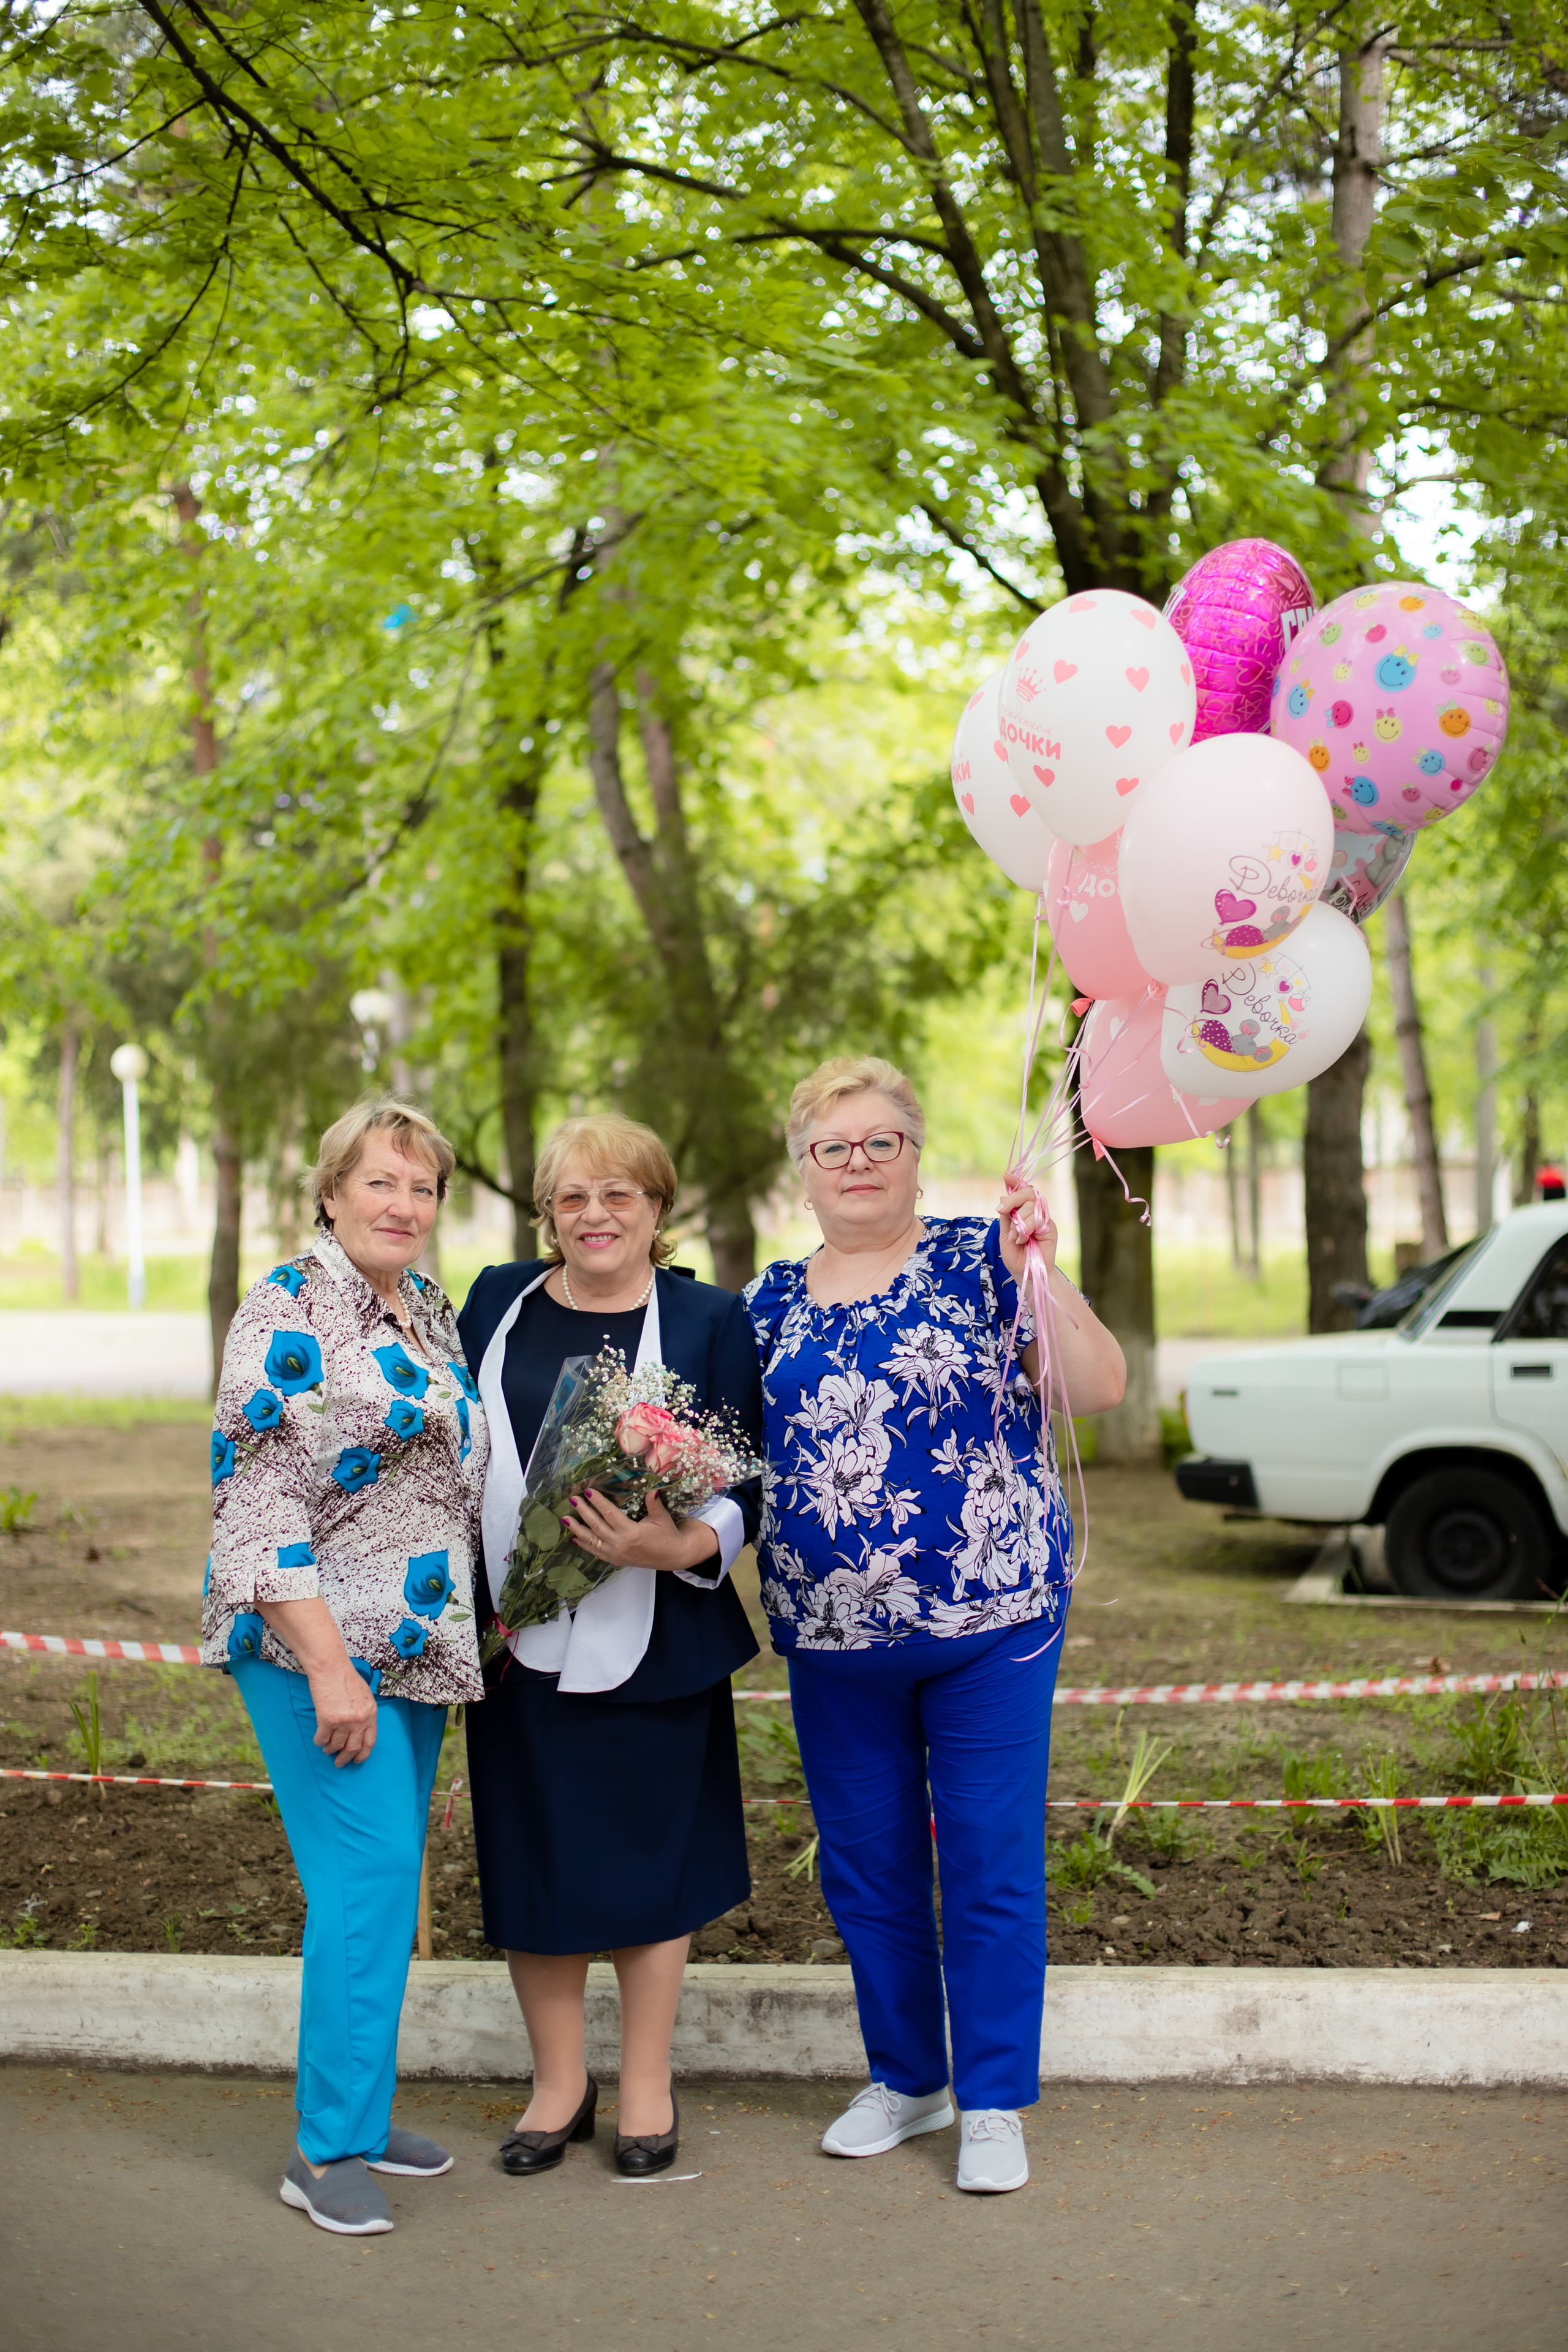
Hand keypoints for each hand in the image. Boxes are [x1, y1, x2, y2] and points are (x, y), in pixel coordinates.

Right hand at [258, 1596, 377, 1767]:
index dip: (363, 1754)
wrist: (331, 1668)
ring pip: (336, 1745)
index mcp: (371, 1714)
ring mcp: (344, 1721)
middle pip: (353, 1748)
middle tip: (340, 1763)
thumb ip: (365, 1712)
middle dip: (345, 1758)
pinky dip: (320, 1741)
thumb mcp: (365, 1695)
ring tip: (327, 1750)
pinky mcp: (327, 1720)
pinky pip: (322, 1739)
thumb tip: (361, 1730)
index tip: (357, 1760)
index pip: (369, 1741)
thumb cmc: (346, 1678)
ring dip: (330, 1750)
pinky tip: (319, 1740)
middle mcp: (359, 1720)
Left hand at [561, 1486, 719, 1572]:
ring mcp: (616, 1554)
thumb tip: (651, 1487)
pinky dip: (584, 1545)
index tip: (588, 1491)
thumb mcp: (661, 1518)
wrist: (672, 1556)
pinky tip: (574, 1539)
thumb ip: (653, 1503)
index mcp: (631, 1533)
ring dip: (577, 1529)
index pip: (610, 1514)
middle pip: (596, 1526)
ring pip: (592, 1540)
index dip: (598, 1502)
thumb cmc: (667, 1535)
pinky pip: (596, 1552)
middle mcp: (620, 1544)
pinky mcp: (615, 1560)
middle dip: (583, 1512)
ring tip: (564, 1519)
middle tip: (572, 1499)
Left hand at [998, 1183, 1058, 1286]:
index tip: (1007, 1175)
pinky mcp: (1050, 1227)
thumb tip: (1004, 1197)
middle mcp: (1034, 1213)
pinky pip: (1037, 1218)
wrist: (1025, 1273)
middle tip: (1001, 1210)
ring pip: (1030, 1206)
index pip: (1021, 1192)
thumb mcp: (1004, 1234)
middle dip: (1012, 1200)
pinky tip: (1023, 1239)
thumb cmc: (1015, 1256)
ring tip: (1016, 1239)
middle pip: (1027, 1193)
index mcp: (1022, 1212)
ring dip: (1018, 1223)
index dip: (1015, 1182)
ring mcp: (1043, 1219)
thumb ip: (1007, 1216)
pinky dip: (1025, 1228)